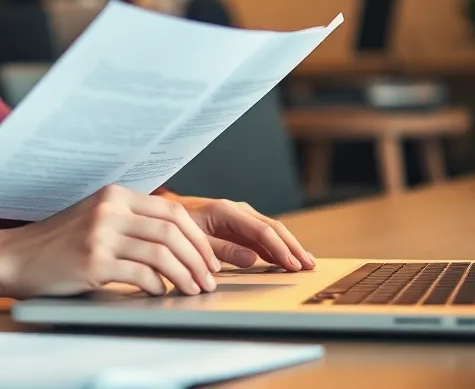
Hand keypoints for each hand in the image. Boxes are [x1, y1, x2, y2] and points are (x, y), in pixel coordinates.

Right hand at [0, 185, 221, 304]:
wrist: (15, 256)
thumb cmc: (58, 243)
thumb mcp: (96, 218)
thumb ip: (131, 221)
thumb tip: (179, 243)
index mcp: (114, 195)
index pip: (171, 211)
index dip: (197, 237)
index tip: (209, 258)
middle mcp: (109, 209)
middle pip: (172, 231)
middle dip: (198, 258)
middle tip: (209, 279)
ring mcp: (100, 235)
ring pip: (161, 253)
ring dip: (184, 275)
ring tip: (193, 289)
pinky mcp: (92, 262)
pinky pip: (139, 275)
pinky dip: (157, 286)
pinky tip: (160, 292)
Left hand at [169, 194, 315, 272]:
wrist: (166, 213)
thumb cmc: (177, 227)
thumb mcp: (195, 239)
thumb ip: (223, 250)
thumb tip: (252, 259)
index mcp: (225, 211)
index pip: (261, 230)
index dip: (279, 248)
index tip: (292, 264)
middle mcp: (237, 210)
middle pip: (273, 227)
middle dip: (292, 247)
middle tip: (308, 265)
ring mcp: (240, 216)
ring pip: (272, 230)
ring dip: (289, 246)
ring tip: (306, 262)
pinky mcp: (240, 224)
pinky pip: (264, 235)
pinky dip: (278, 246)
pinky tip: (288, 258)